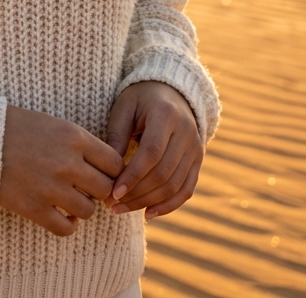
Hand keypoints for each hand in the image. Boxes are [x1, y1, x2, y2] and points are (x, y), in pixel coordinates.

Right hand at [0, 105, 124, 236]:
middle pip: (105, 188)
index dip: (112, 171)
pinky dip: (67, 224)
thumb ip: (80, 145)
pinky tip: (59, 213)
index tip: (102, 173)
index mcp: (73, 137)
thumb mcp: (53, 124)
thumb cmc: (16, 127)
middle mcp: (67, 163)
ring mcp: (51, 187)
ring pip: (88, 210)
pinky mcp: (34, 208)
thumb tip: (106, 169)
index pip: (114, 163)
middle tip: (85, 187)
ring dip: (81, 206)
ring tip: (68, 198)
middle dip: (97, 189)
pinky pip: (66, 228)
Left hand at [105, 81, 202, 219]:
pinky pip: (186, 189)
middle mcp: (186, 132)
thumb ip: (117, 137)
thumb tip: (107, 172)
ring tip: (123, 209)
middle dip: (137, 193)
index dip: (132, 176)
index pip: (151, 153)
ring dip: (148, 202)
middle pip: (163, 173)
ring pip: (175, 185)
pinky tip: (148, 213)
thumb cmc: (139, 99)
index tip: (113, 192)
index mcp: (166, 115)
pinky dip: (169, 205)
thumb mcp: (124, 109)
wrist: (170, 91)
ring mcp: (196, 148)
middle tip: (112, 205)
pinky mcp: (197, 160)